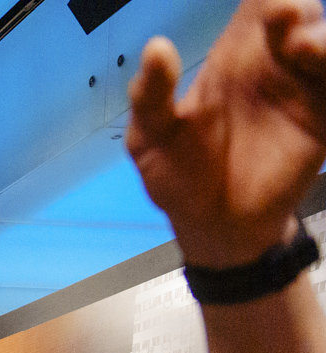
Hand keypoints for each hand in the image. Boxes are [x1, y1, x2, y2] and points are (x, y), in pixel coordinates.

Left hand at [128, 0, 325, 266]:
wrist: (210, 225)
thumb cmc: (177, 172)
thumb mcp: (150, 135)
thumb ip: (150, 94)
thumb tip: (155, 47)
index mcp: (234, 54)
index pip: (260, 3)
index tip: (267, 5)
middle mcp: (275, 62)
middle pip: (302, 11)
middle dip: (296, 7)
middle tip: (283, 18)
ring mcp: (304, 89)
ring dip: (323, 40)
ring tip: (303, 49)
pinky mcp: (323, 119)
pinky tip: (319, 71)